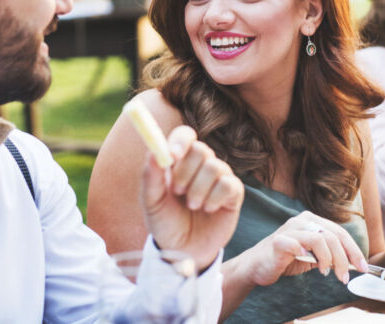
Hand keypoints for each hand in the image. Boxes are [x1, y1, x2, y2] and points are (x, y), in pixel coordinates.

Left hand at [142, 126, 243, 270]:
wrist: (183, 250)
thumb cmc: (165, 223)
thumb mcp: (151, 202)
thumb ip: (151, 177)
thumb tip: (154, 152)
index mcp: (178, 161)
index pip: (185, 135)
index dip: (181, 141)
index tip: (173, 156)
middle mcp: (200, 165)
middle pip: (201, 149)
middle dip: (186, 172)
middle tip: (178, 191)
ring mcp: (219, 177)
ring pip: (215, 167)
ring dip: (199, 189)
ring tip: (192, 206)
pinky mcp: (233, 193)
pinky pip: (229, 183)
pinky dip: (214, 198)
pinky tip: (208, 209)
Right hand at [239, 211, 367, 286]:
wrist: (256, 266)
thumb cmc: (285, 259)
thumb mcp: (313, 256)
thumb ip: (330, 254)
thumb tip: (354, 262)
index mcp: (312, 221)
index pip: (340, 232)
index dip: (354, 250)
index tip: (363, 267)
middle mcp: (302, 221)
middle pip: (333, 236)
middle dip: (344, 258)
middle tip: (345, 276)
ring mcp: (289, 229)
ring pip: (320, 239)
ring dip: (329, 260)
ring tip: (326, 273)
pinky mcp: (277, 241)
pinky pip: (295, 244)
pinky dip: (306, 254)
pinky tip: (309, 264)